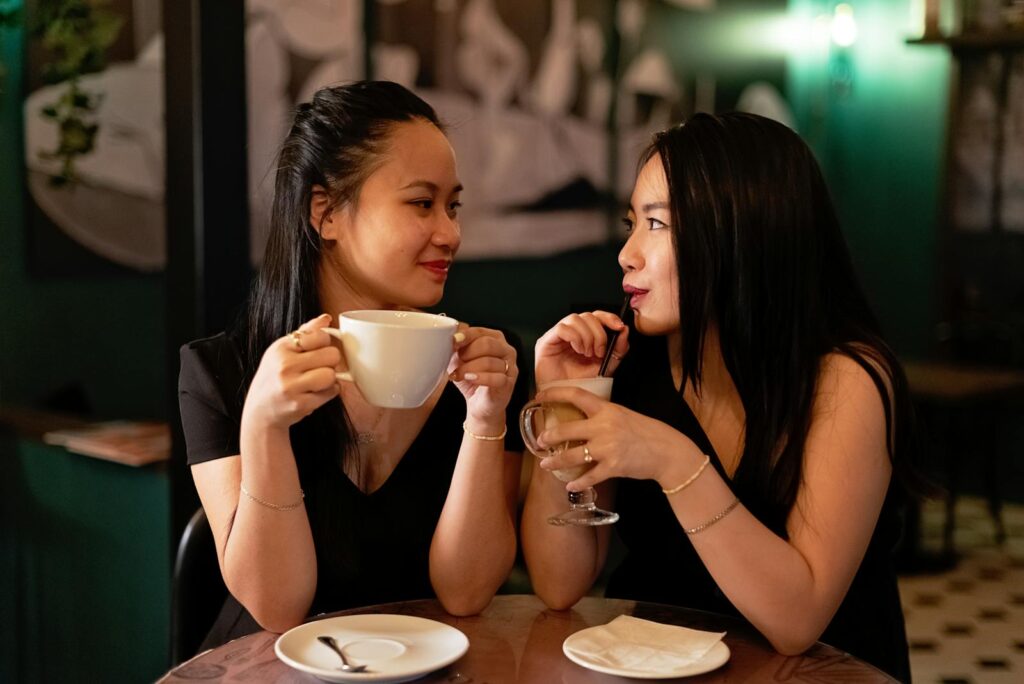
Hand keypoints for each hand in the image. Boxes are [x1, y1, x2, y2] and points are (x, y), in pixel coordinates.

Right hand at [241, 314, 342, 432]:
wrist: (260, 412)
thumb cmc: (274, 378)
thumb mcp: (282, 351)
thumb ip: (305, 332)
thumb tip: (326, 318)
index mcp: (281, 348)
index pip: (320, 336)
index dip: (324, 344)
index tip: (316, 351)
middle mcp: (284, 366)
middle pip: (332, 355)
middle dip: (330, 362)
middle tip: (318, 367)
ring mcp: (292, 386)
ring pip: (332, 375)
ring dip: (330, 379)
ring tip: (316, 381)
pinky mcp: (301, 404)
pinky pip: (332, 392)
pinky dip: (328, 392)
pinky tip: (315, 393)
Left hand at [448, 324, 517, 429]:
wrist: (480, 405)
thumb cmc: (472, 379)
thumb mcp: (460, 359)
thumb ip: (456, 347)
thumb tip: (449, 336)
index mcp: (495, 339)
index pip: (480, 331)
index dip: (466, 336)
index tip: (453, 341)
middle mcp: (506, 350)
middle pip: (487, 344)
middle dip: (468, 353)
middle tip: (458, 362)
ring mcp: (510, 367)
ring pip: (489, 362)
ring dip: (469, 368)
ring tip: (459, 374)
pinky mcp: (508, 383)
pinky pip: (496, 378)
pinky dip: (480, 378)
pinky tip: (470, 378)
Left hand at [532, 385, 703, 490]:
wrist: (667, 451)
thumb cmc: (645, 432)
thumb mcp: (623, 414)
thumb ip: (603, 415)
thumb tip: (581, 417)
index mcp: (606, 409)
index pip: (575, 394)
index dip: (554, 394)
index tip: (538, 398)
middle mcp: (604, 426)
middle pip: (567, 429)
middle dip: (549, 436)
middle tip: (539, 440)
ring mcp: (608, 447)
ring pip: (573, 455)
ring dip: (556, 461)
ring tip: (545, 464)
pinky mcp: (613, 466)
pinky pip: (590, 477)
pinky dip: (578, 483)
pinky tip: (569, 485)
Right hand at [534, 311, 628, 387]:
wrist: (564, 400)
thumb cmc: (581, 383)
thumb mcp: (606, 366)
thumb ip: (617, 349)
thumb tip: (624, 330)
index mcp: (585, 335)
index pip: (597, 316)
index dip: (609, 317)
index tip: (619, 327)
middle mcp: (572, 333)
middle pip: (588, 316)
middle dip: (598, 333)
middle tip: (599, 351)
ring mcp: (558, 336)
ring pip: (575, 318)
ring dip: (586, 336)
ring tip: (586, 353)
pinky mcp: (546, 341)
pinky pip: (562, 328)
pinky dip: (574, 337)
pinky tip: (577, 350)